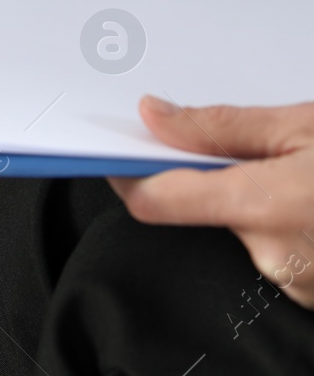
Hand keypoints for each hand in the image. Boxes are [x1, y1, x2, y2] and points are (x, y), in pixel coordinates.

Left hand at [110, 96, 313, 305]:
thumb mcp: (305, 129)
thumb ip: (225, 126)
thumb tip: (156, 117)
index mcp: (265, 208)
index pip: (155, 200)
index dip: (127, 173)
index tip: (116, 151)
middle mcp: (274, 258)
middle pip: (204, 211)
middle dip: (215, 179)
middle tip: (252, 151)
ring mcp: (294, 283)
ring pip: (242, 232)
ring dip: (254, 204)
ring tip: (296, 176)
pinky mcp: (310, 294)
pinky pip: (274, 252)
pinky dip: (280, 227)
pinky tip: (309, 205)